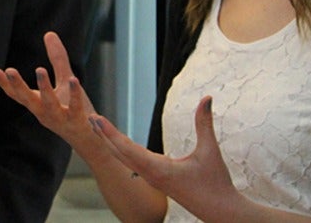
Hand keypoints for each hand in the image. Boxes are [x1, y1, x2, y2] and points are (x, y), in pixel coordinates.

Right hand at [0, 31, 100, 151]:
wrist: (90, 139)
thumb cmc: (74, 110)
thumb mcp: (64, 80)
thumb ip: (57, 58)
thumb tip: (49, 33)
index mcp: (38, 103)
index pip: (17, 94)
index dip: (5, 84)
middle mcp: (44, 112)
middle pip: (27, 99)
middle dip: (18, 85)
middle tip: (9, 70)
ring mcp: (60, 118)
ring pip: (49, 104)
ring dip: (43, 88)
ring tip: (40, 69)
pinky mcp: (77, 121)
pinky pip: (75, 107)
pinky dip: (74, 95)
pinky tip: (75, 80)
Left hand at [90, 96, 248, 221]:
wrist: (221, 212)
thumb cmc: (216, 184)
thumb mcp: (210, 152)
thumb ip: (205, 124)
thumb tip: (207, 98)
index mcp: (158, 170)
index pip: (128, 149)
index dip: (111, 133)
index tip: (98, 120)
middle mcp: (150, 175)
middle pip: (120, 154)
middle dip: (104, 135)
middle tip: (90, 117)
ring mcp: (152, 179)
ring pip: (124, 159)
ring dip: (110, 142)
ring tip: (97, 126)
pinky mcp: (156, 180)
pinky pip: (132, 163)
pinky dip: (120, 150)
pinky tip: (116, 142)